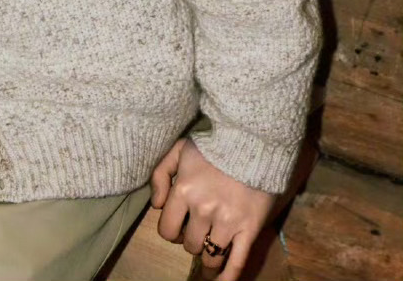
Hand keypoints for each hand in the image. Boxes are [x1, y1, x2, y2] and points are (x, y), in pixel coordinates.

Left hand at [149, 135, 278, 280]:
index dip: (171, 231)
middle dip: (191, 241)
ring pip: (210, 256)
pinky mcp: (249, 229)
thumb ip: (160, 174)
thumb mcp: (179, 149)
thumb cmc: (213, 145)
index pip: (167, 230)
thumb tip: (157, 205)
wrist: (251, 141)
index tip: (178, 226)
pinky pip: (237, 262)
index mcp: (183, 191)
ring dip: (208, 255)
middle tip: (198, 231)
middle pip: (190, 245)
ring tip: (211, 250)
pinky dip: (228, 277)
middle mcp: (202, 210)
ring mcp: (227, 222)